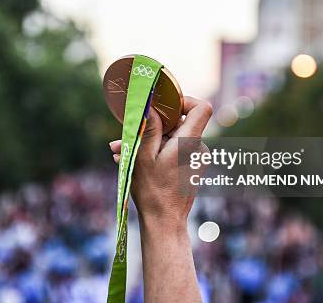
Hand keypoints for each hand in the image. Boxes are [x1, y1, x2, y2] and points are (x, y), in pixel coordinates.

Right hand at [109, 96, 212, 227]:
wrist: (164, 222)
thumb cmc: (153, 192)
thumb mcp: (143, 157)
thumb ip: (149, 129)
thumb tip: (150, 105)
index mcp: (189, 143)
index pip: (201, 108)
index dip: (183, 101)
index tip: (162, 106)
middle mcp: (198, 148)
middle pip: (179, 123)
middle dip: (151, 126)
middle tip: (124, 135)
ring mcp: (196, 158)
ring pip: (172, 137)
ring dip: (147, 141)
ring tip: (120, 151)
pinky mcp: (190, 166)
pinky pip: (173, 150)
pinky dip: (155, 151)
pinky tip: (131, 159)